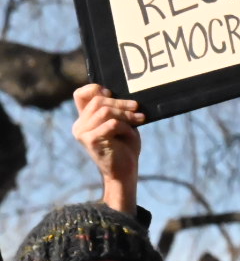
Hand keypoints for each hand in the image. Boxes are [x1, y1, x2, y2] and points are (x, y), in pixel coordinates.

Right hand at [72, 84, 142, 213]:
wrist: (125, 172)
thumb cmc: (125, 147)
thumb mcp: (122, 123)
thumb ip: (116, 109)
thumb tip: (121, 92)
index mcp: (85, 119)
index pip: (81, 94)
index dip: (95, 88)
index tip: (112, 94)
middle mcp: (80, 125)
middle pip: (98, 101)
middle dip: (121, 103)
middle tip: (137, 108)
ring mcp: (83, 133)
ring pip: (105, 111)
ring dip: (126, 115)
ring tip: (139, 119)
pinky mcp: (91, 140)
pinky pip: (111, 124)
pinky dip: (125, 127)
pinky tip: (132, 134)